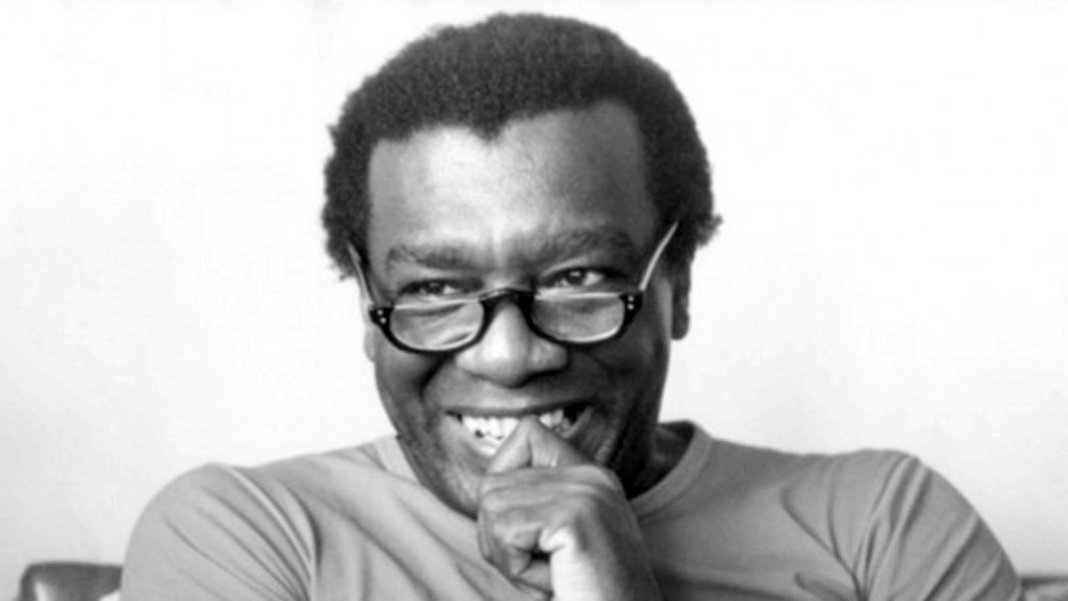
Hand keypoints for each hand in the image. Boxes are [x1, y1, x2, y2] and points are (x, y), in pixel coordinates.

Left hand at [476, 417, 660, 600]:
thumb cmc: (585, 596)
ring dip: (510, 558)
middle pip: (494, 483)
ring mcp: (586, 492)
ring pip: (492, 508)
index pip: (526, 434)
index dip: (504, 479)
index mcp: (591, 476)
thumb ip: (533, 504)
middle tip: (545, 568)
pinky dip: (518, 570)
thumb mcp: (558, 541)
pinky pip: (505, 533)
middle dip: (502, 538)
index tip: (527, 530)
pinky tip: (555, 582)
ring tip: (553, 576)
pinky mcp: (575, 517)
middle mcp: (592, 476)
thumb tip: (486, 488)